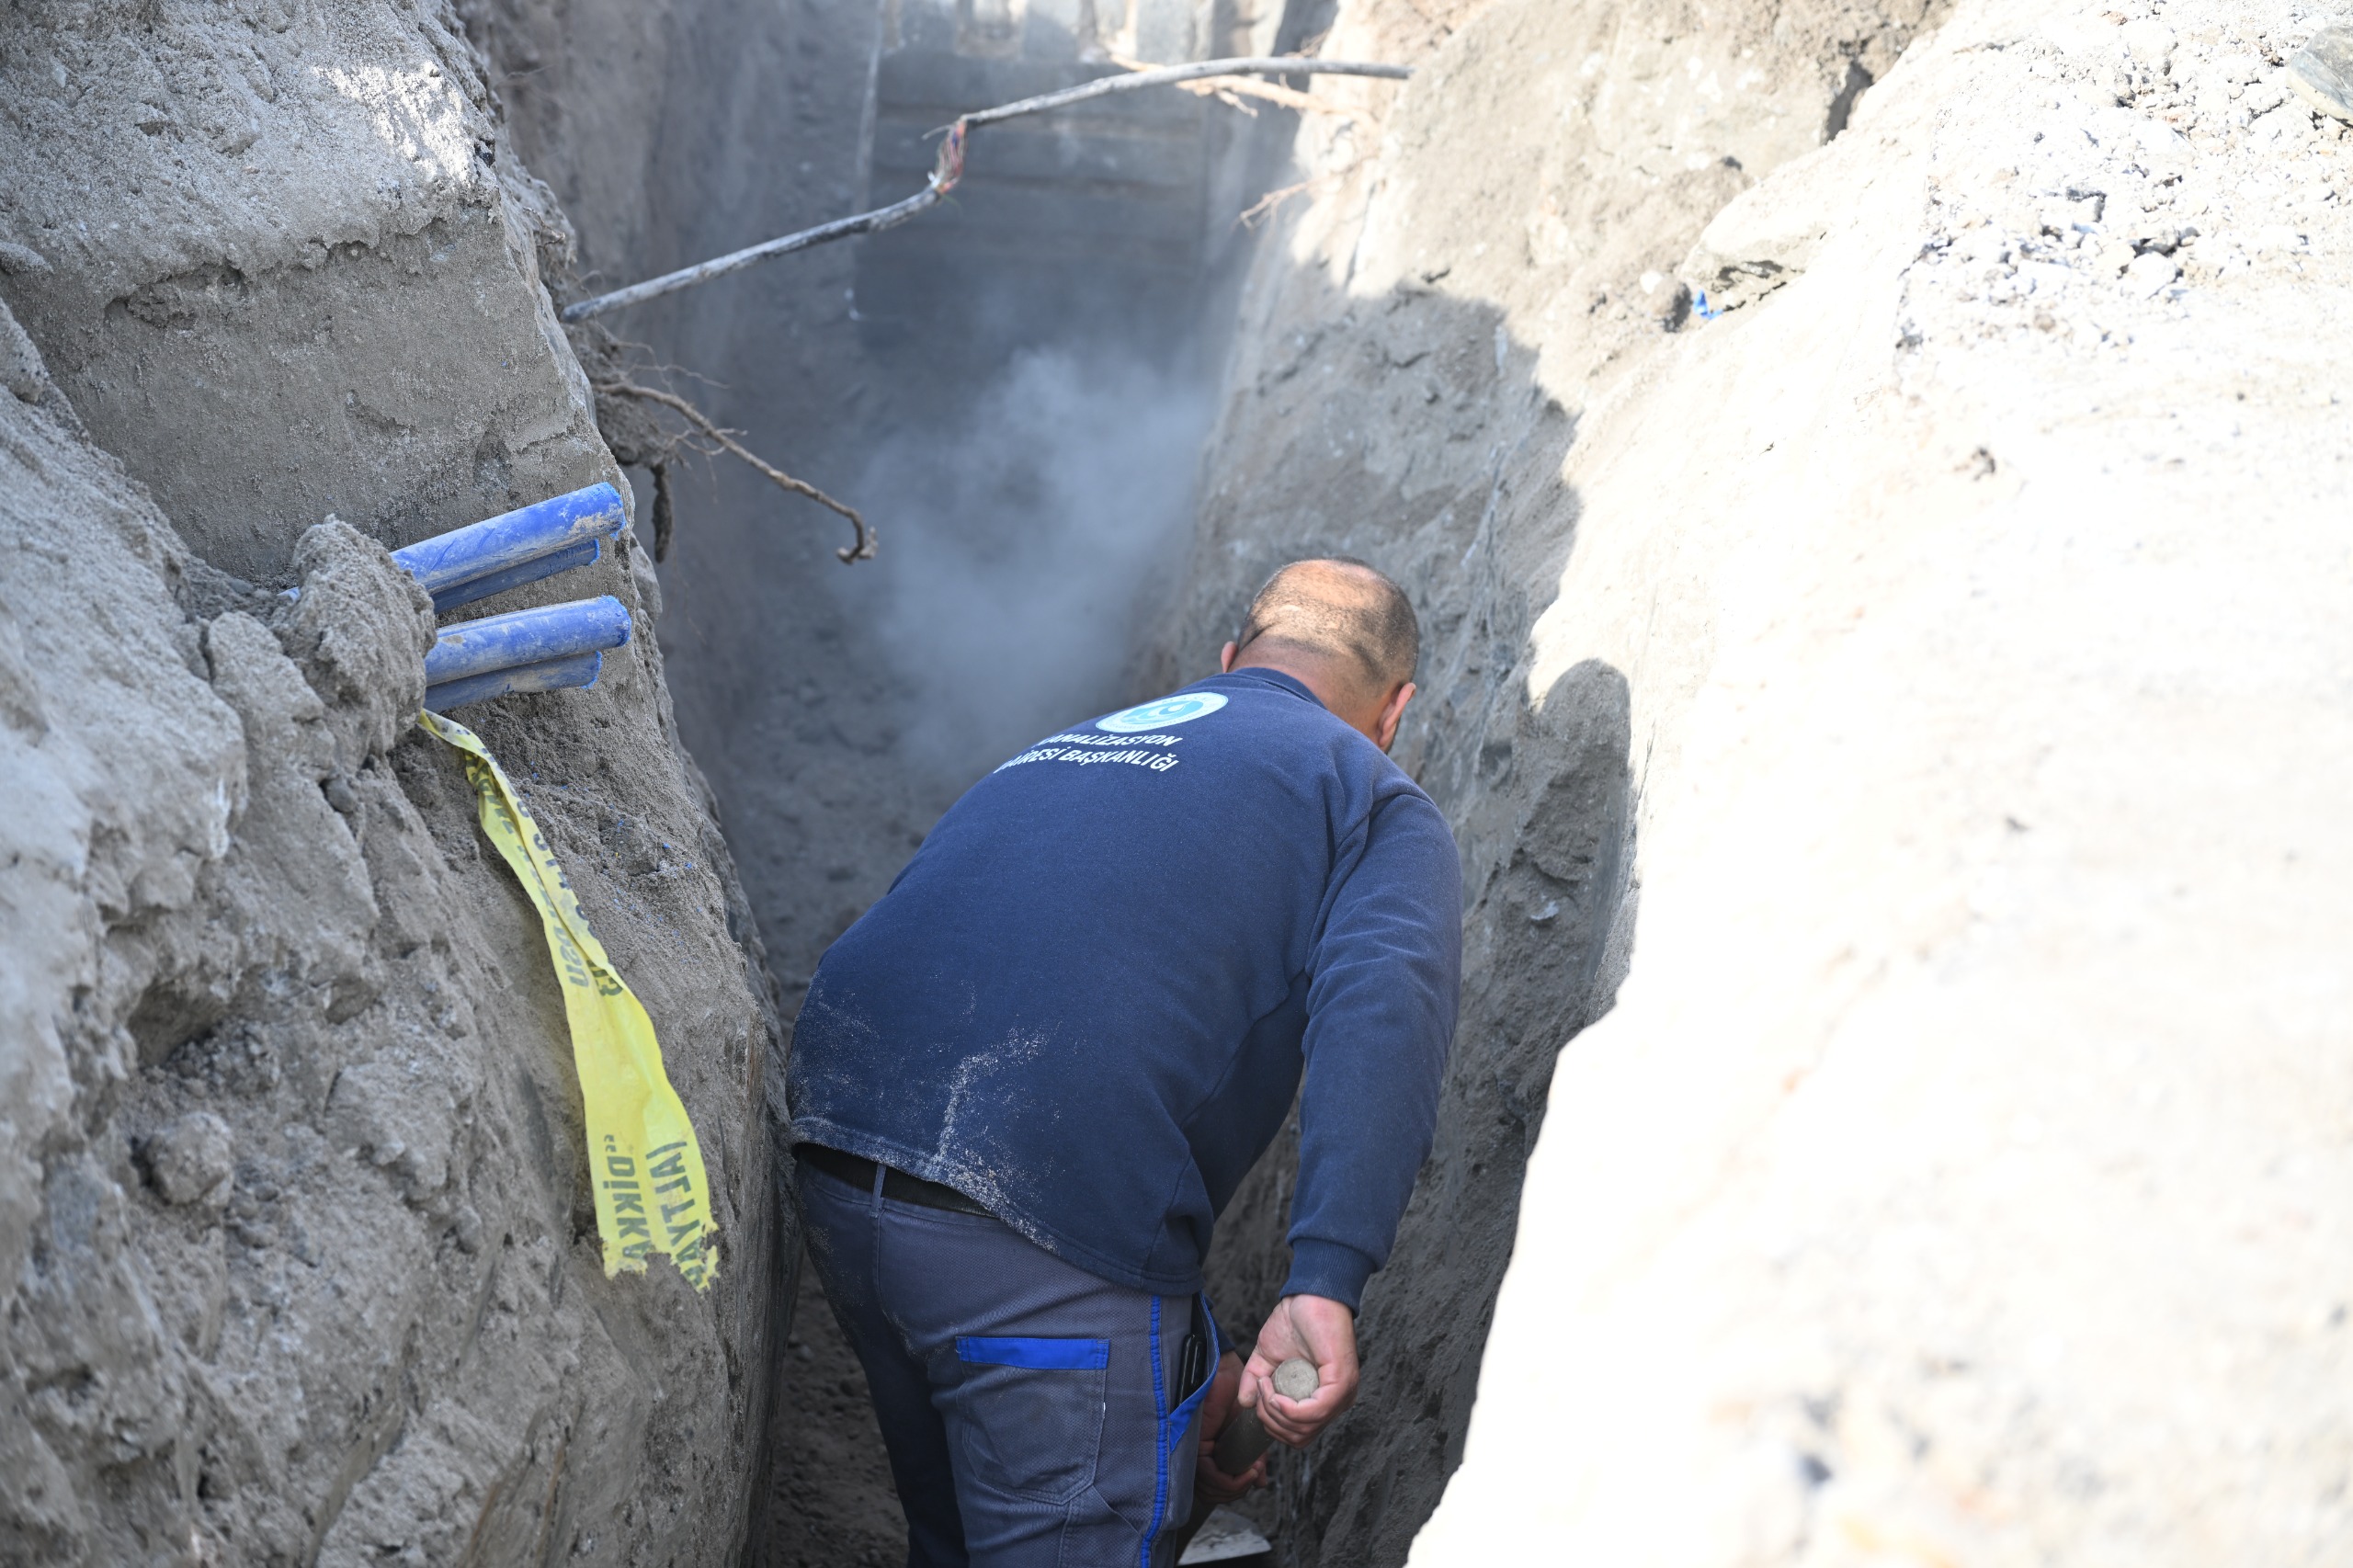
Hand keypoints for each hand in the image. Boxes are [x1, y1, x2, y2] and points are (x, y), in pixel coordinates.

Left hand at [1193, 1352, 1264, 1501]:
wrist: (1229, 1373)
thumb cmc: (1236, 1393)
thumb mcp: (1251, 1431)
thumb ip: (1254, 1456)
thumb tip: (1260, 1482)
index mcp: (1212, 1452)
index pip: (1216, 1487)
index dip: (1235, 1490)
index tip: (1254, 1478)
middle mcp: (1201, 1454)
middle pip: (1212, 1492)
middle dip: (1235, 1491)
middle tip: (1253, 1477)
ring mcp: (1195, 1451)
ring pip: (1209, 1488)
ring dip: (1235, 1487)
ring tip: (1252, 1473)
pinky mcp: (1195, 1445)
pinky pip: (1209, 1475)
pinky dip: (1229, 1480)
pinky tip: (1245, 1472)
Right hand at [1241, 1294, 1358, 1446]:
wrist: (1311, 1292)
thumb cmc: (1296, 1320)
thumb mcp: (1267, 1356)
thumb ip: (1256, 1381)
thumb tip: (1245, 1403)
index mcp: (1324, 1398)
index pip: (1299, 1434)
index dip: (1273, 1424)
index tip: (1259, 1398)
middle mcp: (1337, 1401)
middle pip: (1300, 1437)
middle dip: (1270, 1421)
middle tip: (1260, 1393)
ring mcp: (1342, 1393)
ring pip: (1305, 1428)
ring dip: (1275, 1412)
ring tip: (1265, 1386)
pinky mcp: (1342, 1381)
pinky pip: (1314, 1413)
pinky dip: (1287, 1408)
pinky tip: (1274, 1391)